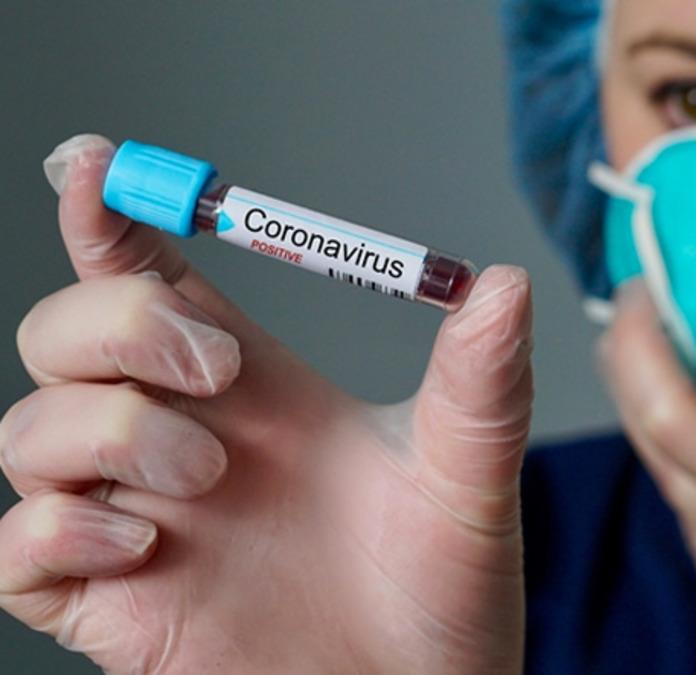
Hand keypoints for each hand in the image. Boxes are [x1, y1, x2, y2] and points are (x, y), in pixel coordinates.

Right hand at [0, 135, 533, 673]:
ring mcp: (141, 524)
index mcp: (258, 396)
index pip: (157, 281)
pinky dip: (55, 526)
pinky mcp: (113, 608)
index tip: (94, 164)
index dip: (112, 218)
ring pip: (28, 430)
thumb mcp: (471, 478)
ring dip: (104, 429)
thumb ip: (483, 383)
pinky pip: (17, 550)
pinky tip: (143, 543)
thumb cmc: (447, 592)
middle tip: (216, 369)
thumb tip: (504, 281)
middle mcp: (186, 444)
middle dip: (115, 322)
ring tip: (207, 476)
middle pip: (67, 335)